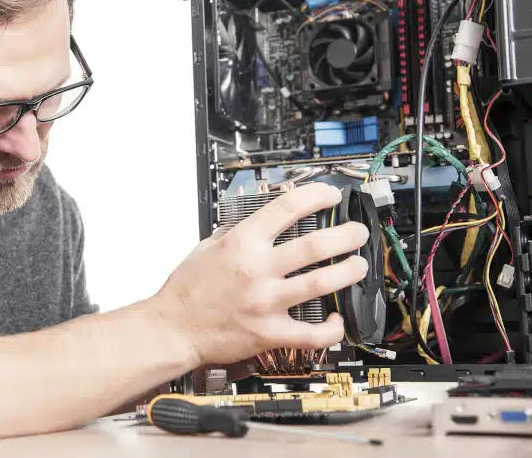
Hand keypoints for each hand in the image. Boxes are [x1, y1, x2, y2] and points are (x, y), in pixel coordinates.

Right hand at [154, 182, 368, 366]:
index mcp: (242, 243)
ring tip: (359, 266)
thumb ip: (235, 232)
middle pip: (315, 245)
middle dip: (346, 235)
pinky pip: (311, 334)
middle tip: (357, 233)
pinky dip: (332, 328)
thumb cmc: (186, 291)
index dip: (316, 196)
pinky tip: (338, 320)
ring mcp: (266, 302)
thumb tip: (257, 220)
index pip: (287, 207)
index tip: (331, 196)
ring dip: (348, 272)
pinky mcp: (270, 333)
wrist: (173, 329)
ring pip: (322, 283)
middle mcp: (257, 270)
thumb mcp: (206, 247)